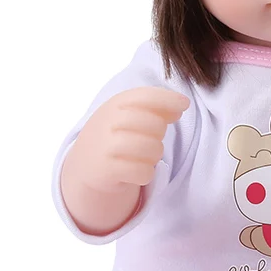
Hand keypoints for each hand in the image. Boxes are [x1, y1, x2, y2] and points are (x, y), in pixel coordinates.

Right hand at [66, 86, 190, 193]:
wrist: (86, 164)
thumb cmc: (116, 135)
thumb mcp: (129, 115)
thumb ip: (155, 108)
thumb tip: (181, 105)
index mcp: (115, 105)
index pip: (145, 96)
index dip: (168, 99)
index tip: (184, 104)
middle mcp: (108, 122)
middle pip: (154, 124)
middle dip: (160, 133)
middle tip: (150, 139)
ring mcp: (106, 146)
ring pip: (152, 149)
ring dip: (154, 156)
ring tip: (143, 156)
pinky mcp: (106, 170)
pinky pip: (143, 172)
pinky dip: (145, 174)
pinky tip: (136, 171)